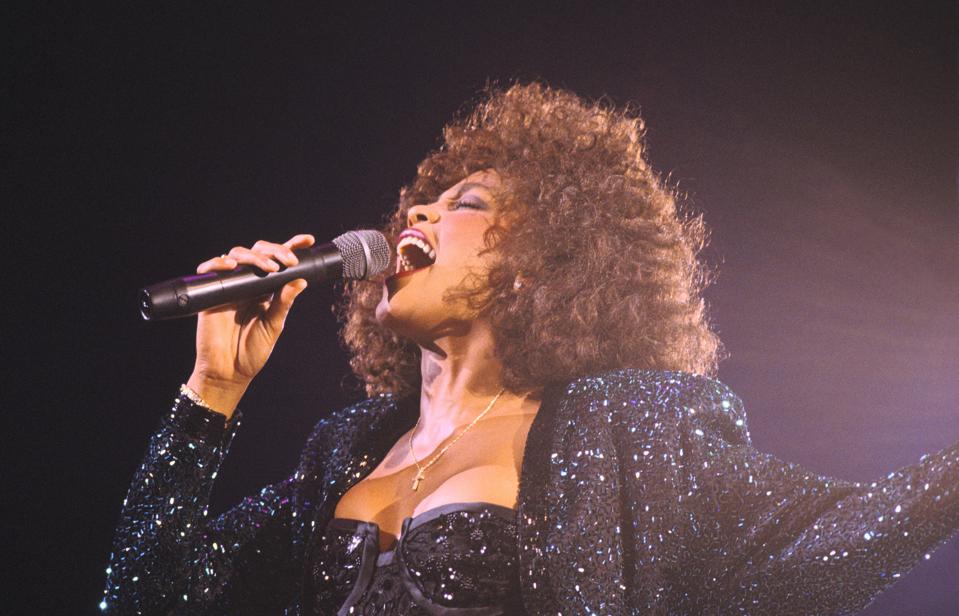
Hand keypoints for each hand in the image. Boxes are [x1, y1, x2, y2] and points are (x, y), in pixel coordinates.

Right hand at [186, 234, 314, 416]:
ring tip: (268, 268)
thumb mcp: (274, 326)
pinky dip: (217, 263)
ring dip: (253, 257)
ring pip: (237, 255)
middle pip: (258, 252)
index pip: (279, 261)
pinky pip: (210, 270)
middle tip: (287, 260)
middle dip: (274, 250)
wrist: (229, 372)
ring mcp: (230, 286)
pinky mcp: (210, 292)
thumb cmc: (253, 351)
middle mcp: (248, 283)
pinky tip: (230, 265)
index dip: (291, 247)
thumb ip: (283, 303)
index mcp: (266, 289)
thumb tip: (301, 281)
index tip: (307, 240)